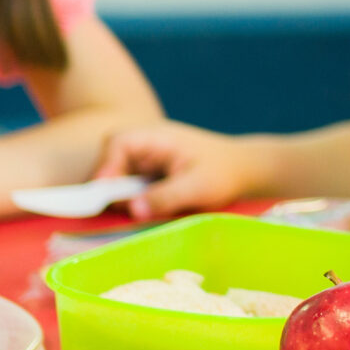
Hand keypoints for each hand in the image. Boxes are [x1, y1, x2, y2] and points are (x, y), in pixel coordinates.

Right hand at [91, 121, 255, 221]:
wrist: (243, 171)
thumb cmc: (224, 173)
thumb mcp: (197, 187)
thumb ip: (165, 197)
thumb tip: (132, 209)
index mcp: (157, 137)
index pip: (118, 143)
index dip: (106, 167)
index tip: (105, 193)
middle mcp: (146, 146)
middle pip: (111, 161)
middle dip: (111, 187)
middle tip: (123, 209)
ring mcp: (146, 161)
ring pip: (118, 178)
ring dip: (122, 197)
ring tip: (142, 211)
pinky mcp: (149, 176)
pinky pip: (129, 189)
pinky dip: (132, 201)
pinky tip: (148, 210)